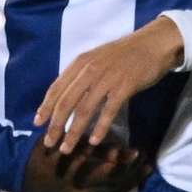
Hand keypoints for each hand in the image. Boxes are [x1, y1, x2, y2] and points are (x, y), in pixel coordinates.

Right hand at [18, 136, 147, 191]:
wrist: (18, 171)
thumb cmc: (45, 151)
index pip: (116, 171)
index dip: (131, 162)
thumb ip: (100, 150)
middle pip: (118, 186)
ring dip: (131, 189)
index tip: (142, 152)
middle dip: (136, 174)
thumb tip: (130, 153)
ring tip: (143, 176)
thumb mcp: (71, 144)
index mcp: (80, 176)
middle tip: (148, 164)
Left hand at [33, 17, 186, 156]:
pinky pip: (108, 111)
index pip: (57, 88)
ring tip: (67, 148)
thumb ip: (82, 75)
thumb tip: (68, 95)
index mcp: (80, 63)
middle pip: (67, 102)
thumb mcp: (98, 58)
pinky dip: (100, 128)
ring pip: (84, 110)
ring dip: (74, 132)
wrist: (154, 44)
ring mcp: (107, 79)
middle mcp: (90, 71)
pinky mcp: (124, 87)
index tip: (38, 124)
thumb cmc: (126, 53)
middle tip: (49, 143)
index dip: (45, 107)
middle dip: (56, 125)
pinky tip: (94, 141)